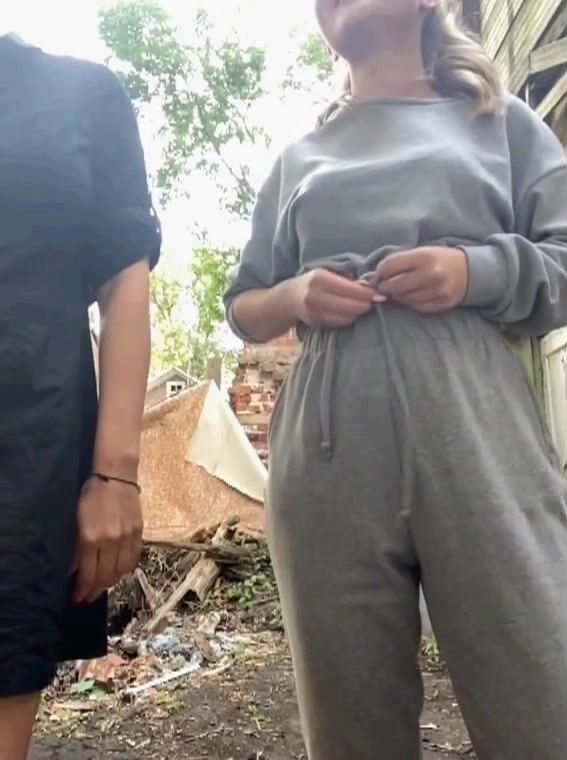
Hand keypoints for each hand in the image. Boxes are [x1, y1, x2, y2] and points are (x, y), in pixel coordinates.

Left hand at [73, 476, 142, 603]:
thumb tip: (73, 571)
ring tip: (101, 585)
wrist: (115, 475)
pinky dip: (125, 569)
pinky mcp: (139, 532)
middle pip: (106, 576)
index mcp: (92, 538)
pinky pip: (133, 559)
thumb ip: (76, 548)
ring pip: (121, 570)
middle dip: (95, 590)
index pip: (88, 573)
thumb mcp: (76, 521)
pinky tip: (117, 571)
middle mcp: (111, 541)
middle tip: (87, 597)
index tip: (77, 598)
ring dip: (110, 582)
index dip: (83, 589)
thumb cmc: (90, 496)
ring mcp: (127, 537)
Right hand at [293, 269, 374, 328]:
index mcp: (320, 279)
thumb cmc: (313, 283)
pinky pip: (339, 324)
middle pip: (349, 306)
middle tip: (373, 302)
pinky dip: (349, 319)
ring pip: (346, 317)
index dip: (366, 293)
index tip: (377, 294)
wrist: (288, 299)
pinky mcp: (316, 324)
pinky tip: (351, 314)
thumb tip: (369, 286)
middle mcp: (315, 296)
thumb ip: (347, 280)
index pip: (350, 289)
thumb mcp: (327, 274)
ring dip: (358, 313)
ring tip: (363, 307)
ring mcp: (314, 312)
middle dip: (365, 305)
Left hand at [375, 247, 468, 312]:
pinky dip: (410, 303)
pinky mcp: (441, 304)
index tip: (379, 275)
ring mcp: (438, 291)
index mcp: (424, 256)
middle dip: (385, 287)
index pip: (389, 266)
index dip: (379, 272)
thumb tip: (373, 278)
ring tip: (401, 289)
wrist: (468, 271)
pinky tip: (413, 295)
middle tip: (384, 286)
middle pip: (394, 286)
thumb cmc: (437, 260)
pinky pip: (416, 307)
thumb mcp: (420, 252)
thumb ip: (398, 262)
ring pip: (404, 299)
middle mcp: (431, 274)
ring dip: (398, 296)